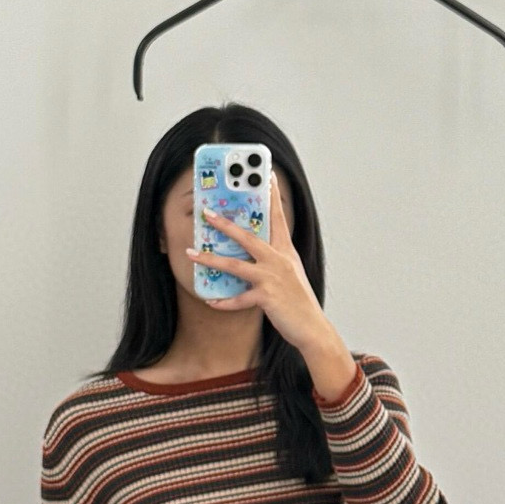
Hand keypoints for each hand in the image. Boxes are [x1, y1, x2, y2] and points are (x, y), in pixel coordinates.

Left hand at [194, 174, 350, 387]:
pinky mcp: (266, 297)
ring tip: (192, 254)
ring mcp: (272, 278)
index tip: (267, 176)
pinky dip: (223, 302)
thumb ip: (275, 260)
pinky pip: (238, 299)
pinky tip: (211, 301)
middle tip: (207, 213)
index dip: (272, 196)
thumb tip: (256, 253)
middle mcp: (278, 260)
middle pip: (247, 237)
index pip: (278, 218)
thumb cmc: (300, 303)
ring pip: (235, 265)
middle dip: (225, 224)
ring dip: (210, 259)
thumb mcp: (291, 274)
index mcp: (286, 252)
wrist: (312, 327)